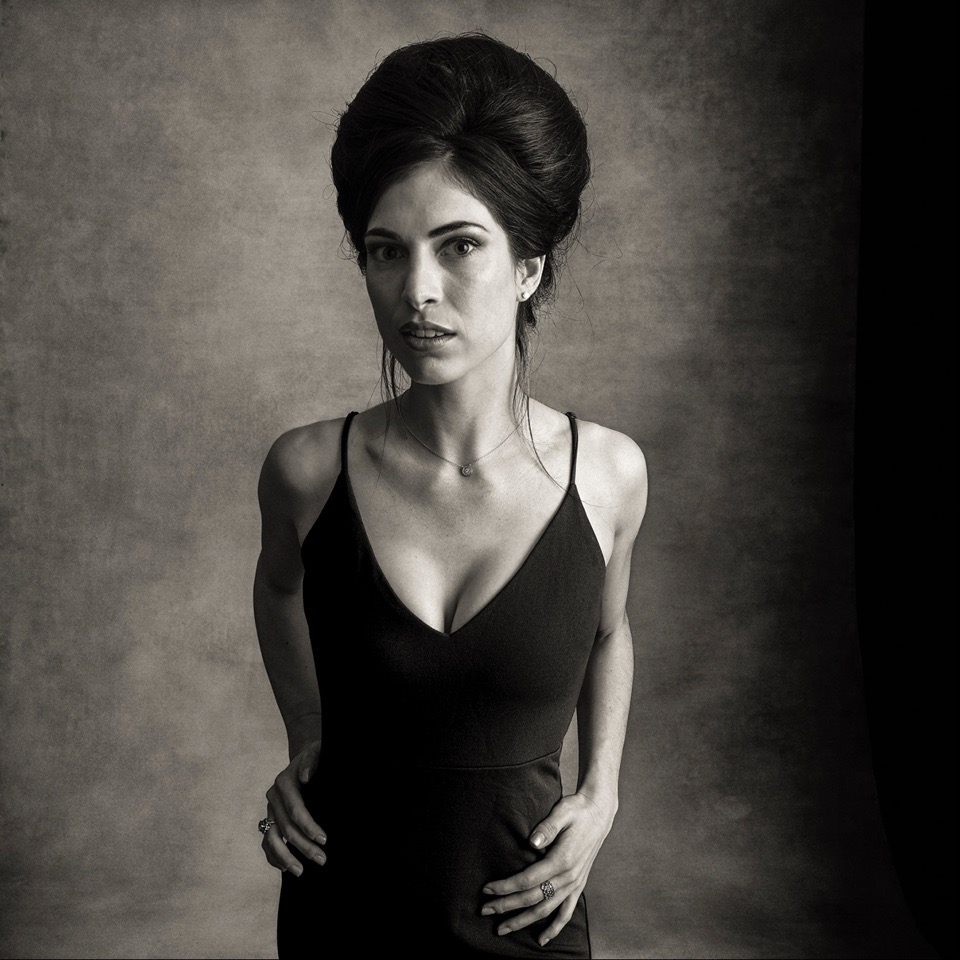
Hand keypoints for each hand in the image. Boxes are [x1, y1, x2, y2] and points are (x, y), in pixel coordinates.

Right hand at [261, 741, 326, 876]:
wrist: (304, 758)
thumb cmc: (316, 756)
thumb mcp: (317, 752)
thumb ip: (312, 760)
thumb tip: (305, 777)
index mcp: (284, 782)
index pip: (296, 810)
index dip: (309, 826)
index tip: (324, 840)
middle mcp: (273, 797)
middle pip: (286, 827)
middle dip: (303, 846)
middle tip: (322, 860)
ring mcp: (270, 809)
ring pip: (271, 838)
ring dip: (285, 857)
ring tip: (301, 872)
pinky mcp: (269, 818)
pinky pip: (266, 841)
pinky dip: (273, 856)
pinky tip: (285, 868)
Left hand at [481, 789, 617, 946]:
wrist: (599, 813)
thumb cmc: (577, 810)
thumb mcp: (563, 812)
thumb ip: (547, 827)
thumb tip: (531, 842)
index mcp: (562, 859)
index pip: (528, 880)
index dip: (506, 887)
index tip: (487, 889)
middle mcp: (568, 876)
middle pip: (532, 898)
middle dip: (507, 906)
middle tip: (484, 910)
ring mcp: (574, 883)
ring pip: (545, 910)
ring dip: (523, 921)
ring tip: (502, 928)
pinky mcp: (578, 885)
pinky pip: (566, 912)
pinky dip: (554, 928)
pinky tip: (541, 939)